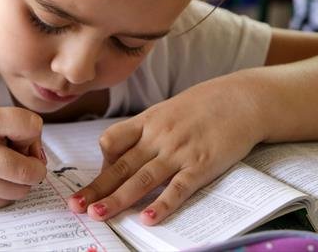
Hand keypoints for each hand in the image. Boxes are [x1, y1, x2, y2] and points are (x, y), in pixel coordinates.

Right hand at [0, 103, 46, 208]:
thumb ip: (5, 125)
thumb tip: (37, 150)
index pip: (30, 126)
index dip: (33, 132)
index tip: (23, 134)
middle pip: (30, 169)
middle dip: (35, 165)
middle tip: (23, 157)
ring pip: (20, 189)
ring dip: (20, 181)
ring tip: (2, 167)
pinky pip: (3, 200)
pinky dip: (3, 191)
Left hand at [67, 76, 265, 224]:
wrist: (242, 98)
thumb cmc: (204, 106)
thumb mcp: (168, 111)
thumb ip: (148, 133)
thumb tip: (127, 154)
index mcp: (147, 121)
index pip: (111, 141)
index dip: (100, 163)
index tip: (95, 182)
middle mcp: (158, 136)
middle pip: (120, 165)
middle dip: (96, 188)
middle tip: (75, 207)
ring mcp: (179, 151)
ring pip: (142, 178)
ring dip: (118, 199)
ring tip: (99, 214)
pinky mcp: (201, 164)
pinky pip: (178, 188)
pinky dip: (162, 204)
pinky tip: (148, 219)